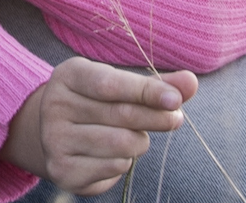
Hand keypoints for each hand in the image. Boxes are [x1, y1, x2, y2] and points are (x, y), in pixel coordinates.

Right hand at [0, 57, 197, 195]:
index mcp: (69, 75)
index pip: (111, 84)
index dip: (146, 91)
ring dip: (140, 142)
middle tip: (175, 119)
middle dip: (156, 118)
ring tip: (135, 136)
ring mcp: (55, 139)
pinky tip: (117, 153)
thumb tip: (190, 82)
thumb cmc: (97, 103)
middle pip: (121, 114)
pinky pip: (113, 167)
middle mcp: (55, 105)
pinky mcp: (62, 170)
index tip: (176, 99)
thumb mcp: (120, 85)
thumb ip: (155, 84)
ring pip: (121, 143)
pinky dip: (125, 161)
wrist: (58, 134)